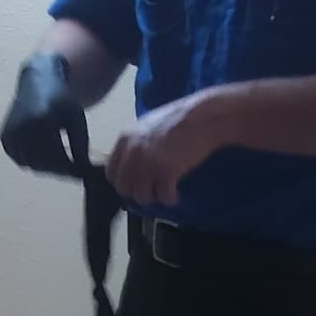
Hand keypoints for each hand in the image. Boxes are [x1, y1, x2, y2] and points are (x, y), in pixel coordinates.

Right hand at [0, 53, 89, 177]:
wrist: (37, 81)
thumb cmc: (61, 100)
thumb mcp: (77, 118)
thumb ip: (81, 145)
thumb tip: (85, 172)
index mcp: (42, 119)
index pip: (57, 157)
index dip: (71, 169)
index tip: (82, 174)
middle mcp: (23, 127)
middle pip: (44, 163)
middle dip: (61, 171)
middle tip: (72, 171)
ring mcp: (11, 133)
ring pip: (32, 165)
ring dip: (48, 168)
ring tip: (61, 162)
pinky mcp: (5, 138)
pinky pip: (21, 161)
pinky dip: (34, 163)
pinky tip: (45, 155)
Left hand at [106, 93, 221, 207]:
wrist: (204, 116)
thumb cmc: (181, 119)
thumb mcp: (148, 127)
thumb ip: (136, 144)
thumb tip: (133, 167)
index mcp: (125, 138)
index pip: (111, 173)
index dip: (124, 182)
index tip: (136, 184)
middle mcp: (132, 151)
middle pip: (124, 188)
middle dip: (138, 193)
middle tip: (153, 191)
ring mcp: (148, 162)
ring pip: (142, 195)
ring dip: (154, 198)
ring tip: (166, 192)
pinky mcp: (166, 171)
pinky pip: (162, 196)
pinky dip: (170, 199)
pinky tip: (175, 195)